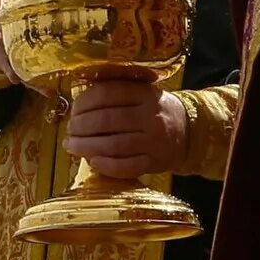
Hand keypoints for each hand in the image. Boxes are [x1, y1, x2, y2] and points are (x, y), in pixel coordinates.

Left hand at [63, 81, 189, 178]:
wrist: (189, 131)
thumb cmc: (155, 111)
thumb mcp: (142, 92)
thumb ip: (116, 93)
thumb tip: (79, 101)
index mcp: (144, 93)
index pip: (107, 93)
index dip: (84, 102)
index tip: (72, 111)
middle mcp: (150, 116)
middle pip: (106, 120)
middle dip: (80, 127)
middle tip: (69, 131)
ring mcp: (154, 141)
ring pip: (113, 145)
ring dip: (86, 147)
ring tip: (72, 147)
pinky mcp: (155, 162)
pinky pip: (127, 167)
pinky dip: (107, 166)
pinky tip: (92, 162)